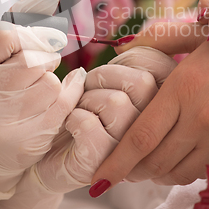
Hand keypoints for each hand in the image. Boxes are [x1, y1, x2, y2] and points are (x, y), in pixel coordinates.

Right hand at [0, 0, 83, 199]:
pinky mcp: (28, 139)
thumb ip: (11, 32)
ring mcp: (5, 120)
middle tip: (36, 68)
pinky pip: (64, 104)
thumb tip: (46, 4)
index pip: (5, 35)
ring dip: (50, 81)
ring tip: (37, 88)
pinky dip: (71, 92)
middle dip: (42, 59)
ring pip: (51, 82)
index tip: (33, 43)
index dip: (27, 36)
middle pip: (32, 59)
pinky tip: (68, 88)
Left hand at [0, 46, 176, 208]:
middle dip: (106, 75)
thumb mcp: (108, 79)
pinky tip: (72, 125)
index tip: (112, 71)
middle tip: (90, 87)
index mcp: (162, 103)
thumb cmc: (83, 107)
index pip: (160, 65)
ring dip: (88, 98)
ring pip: (116, 102)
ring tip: (81, 109)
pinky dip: (73, 118)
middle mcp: (154, 128)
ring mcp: (131, 151)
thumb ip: (125, 64)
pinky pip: (89, 125)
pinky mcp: (104, 163)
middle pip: (142, 83)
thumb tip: (124, 45)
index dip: (131, 59)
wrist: (47, 150)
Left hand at [90, 40, 208, 190]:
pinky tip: (181, 157)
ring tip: (149, 164)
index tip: (99, 179)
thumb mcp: (196, 39)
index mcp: (183, 90)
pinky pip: (205, 172)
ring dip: (158, 174)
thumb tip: (122, 48)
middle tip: (123, 168)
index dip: (116, 163)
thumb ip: (157, 42)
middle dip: (133, 172)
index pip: (140, 138)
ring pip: (179, 174)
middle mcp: (201, 119)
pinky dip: (186, 171)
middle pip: (155, 163)